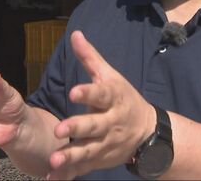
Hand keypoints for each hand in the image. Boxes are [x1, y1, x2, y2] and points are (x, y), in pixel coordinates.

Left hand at [47, 31, 156, 179]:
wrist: (148, 131)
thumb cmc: (123, 98)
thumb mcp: (111, 76)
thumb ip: (90, 58)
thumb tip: (75, 35)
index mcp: (113, 98)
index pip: (101, 94)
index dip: (88, 93)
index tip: (74, 92)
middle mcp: (111, 122)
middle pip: (94, 125)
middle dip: (78, 127)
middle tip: (60, 128)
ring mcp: (106, 143)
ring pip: (88, 150)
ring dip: (71, 156)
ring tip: (55, 159)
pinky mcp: (100, 159)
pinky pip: (83, 168)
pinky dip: (69, 175)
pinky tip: (52, 179)